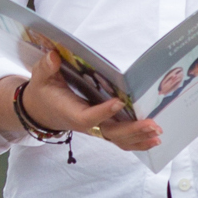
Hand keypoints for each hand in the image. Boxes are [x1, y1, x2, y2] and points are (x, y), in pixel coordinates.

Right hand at [0, 43, 159, 153]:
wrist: (40, 110)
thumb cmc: (43, 92)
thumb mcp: (40, 77)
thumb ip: (46, 67)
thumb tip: (53, 56)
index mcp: (71, 112)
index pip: (88, 117)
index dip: (103, 112)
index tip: (119, 102)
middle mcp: (86, 125)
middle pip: (110, 132)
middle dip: (132, 130)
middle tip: (152, 124)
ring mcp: (95, 129)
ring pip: (118, 139)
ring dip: (139, 138)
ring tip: (157, 133)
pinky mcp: (102, 129)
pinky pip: (120, 140)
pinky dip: (138, 141)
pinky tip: (153, 139)